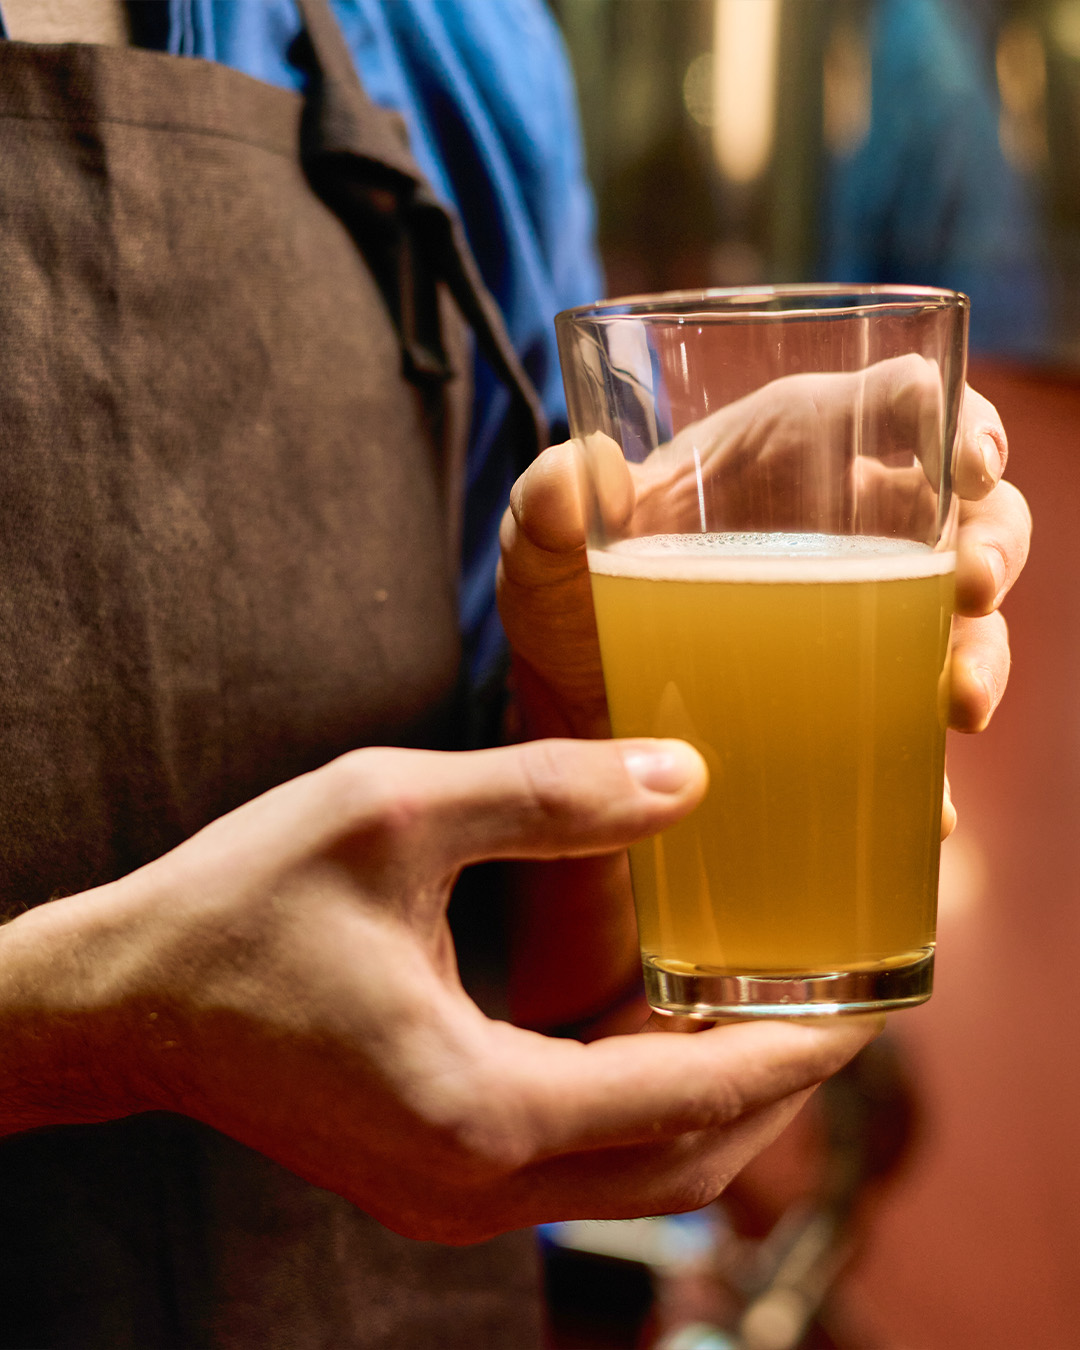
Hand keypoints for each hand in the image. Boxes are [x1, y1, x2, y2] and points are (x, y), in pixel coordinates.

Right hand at [0, 739, 877, 1243]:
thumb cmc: (244, 903)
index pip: (692, 1097)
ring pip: (639, 1174)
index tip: (873, 1000)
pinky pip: (580, 1162)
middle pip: (687, 1160)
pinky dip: (647, 1105)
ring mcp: (453, 1198)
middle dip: (779, 1084)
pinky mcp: (435, 1179)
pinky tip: (664, 1028)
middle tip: (843, 1001)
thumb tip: (687, 777)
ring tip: (771, 1011)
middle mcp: (476, 1184)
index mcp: (480, 1105)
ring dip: (718, 1100)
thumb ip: (548, 792)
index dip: (795, 1048)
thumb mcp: (393, 809)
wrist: (130, 999)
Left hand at [498, 375, 1030, 746]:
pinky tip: (933, 809)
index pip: (907, 404)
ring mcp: (859, 625)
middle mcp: (844, 531)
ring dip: (984, 653)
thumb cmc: (570, 603)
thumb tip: (576, 472)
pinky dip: (932, 771)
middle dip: (994, 546)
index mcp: (791, 453)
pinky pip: (916, 732)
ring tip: (961, 701)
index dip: (962, 420)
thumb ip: (546, 506)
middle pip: (968, 515)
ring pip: (965, 621)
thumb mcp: (544, 554)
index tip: (974, 463)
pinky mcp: (853, 709)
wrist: (573, 718)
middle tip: (968, 589)